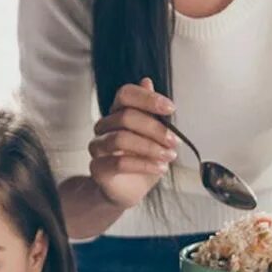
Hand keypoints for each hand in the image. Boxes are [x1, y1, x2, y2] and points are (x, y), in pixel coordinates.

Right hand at [88, 78, 178, 209]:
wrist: (130, 190)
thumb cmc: (142, 160)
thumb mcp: (154, 135)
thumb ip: (151, 111)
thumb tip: (147, 82)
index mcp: (118, 113)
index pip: (125, 95)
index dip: (148, 99)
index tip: (170, 108)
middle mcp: (105, 127)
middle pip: (126, 117)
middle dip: (155, 129)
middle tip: (174, 141)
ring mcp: (98, 147)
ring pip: (121, 139)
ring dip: (150, 148)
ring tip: (168, 156)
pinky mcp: (98, 168)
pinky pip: (119, 163)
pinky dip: (144, 165)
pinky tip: (159, 168)